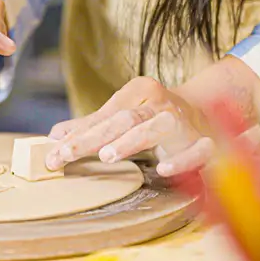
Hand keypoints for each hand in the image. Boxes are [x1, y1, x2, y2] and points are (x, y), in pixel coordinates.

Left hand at [46, 77, 214, 176]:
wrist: (206, 109)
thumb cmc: (153, 115)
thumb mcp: (122, 115)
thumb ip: (90, 126)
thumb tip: (53, 137)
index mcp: (139, 91)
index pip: (103, 115)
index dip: (77, 135)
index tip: (53, 153)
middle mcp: (159, 103)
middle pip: (123, 120)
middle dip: (92, 139)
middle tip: (66, 154)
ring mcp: (182, 120)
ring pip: (155, 128)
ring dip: (131, 141)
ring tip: (106, 155)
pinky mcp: (203, 141)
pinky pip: (196, 150)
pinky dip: (181, 160)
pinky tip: (163, 169)